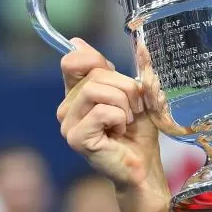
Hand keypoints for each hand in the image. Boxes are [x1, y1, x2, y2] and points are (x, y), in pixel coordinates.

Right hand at [57, 39, 164, 195]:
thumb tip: (137, 43)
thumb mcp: (139, 95)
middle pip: (95, 75)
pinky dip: (120, 119)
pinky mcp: (76, 138)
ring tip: (128, 120)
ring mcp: (68, 124)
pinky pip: (102, 111)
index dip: (96, 60)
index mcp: (77, 93)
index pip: (72, 61)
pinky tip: (120, 132)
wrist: (144, 168)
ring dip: (124, 103)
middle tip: (135, 108)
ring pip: (96, 90)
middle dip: (125, 88)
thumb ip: (133, 69)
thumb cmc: (139, 134)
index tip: (116, 74)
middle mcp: (67, 108)